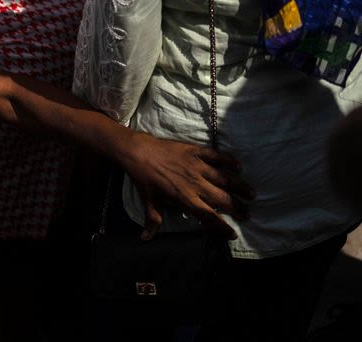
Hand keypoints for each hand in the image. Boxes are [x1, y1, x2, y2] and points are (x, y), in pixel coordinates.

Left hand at [118, 132, 253, 240]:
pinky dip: (229, 160)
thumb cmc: (143, 179)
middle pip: (223, 199)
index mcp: (185, 198)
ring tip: (251, 193)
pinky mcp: (196, 152)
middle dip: (238, 208)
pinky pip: (217, 156)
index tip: (233, 234)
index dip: (222, 227)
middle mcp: (195, 184)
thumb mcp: (148, 201)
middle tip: (247, 213)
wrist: (138, 152)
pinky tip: (238, 166)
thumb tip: (146, 238)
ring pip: (225, 178)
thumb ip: (153, 220)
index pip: (209, 217)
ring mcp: (197, 167)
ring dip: (240, 186)